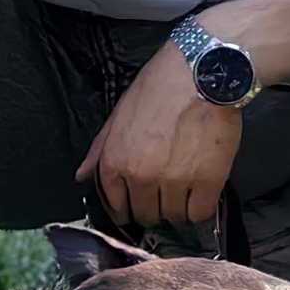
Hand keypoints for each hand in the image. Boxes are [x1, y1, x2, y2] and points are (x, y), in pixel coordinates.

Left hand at [78, 43, 242, 236]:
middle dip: (153, 207)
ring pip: (173, 217)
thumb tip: (82, 175)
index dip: (128, 207)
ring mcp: (174, 182)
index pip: (116, 207)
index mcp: (115, 162)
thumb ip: (100, 150)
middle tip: (164, 193)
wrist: (200, 72)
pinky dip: (200, 207)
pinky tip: (200, 193)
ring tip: (184, 189)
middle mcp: (140, 177)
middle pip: (145, 215)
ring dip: (178, 208)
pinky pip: (200, 213)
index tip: (138, 203)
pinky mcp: (207, 182)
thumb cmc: (158, 88)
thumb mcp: (118, 115)